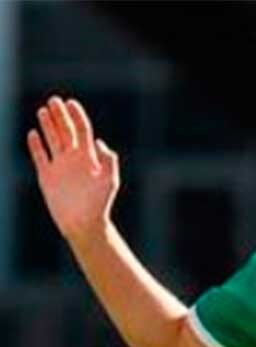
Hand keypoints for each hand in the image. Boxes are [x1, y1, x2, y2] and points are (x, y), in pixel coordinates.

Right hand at [27, 96, 120, 245]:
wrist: (84, 223)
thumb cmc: (100, 203)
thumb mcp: (109, 180)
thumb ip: (108, 160)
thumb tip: (100, 142)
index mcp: (89, 157)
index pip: (82, 130)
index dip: (77, 116)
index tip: (70, 102)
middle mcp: (74, 158)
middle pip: (66, 131)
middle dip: (59, 115)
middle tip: (53, 100)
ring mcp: (59, 166)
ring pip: (52, 140)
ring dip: (48, 126)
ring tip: (43, 111)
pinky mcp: (47, 176)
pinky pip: (40, 157)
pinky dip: (36, 146)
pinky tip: (32, 134)